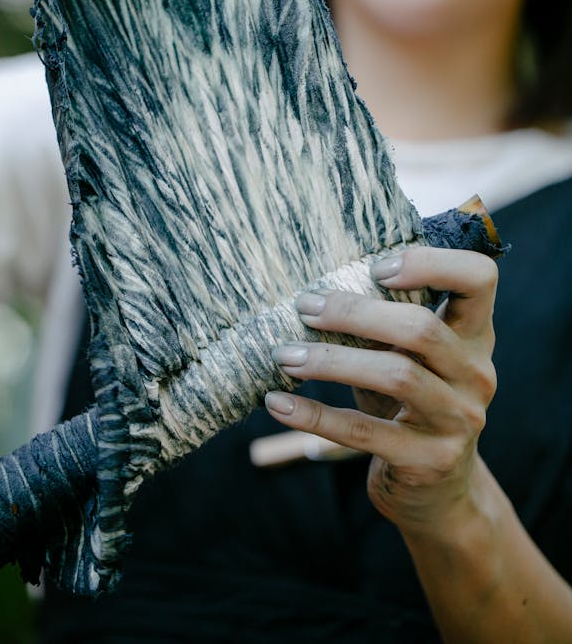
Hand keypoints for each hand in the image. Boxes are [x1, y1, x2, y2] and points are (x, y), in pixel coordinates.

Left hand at [265, 246, 497, 533]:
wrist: (438, 495)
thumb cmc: (410, 404)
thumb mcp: (411, 359)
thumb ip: (386, 322)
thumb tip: (311, 286)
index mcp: (474, 336)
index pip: (479, 278)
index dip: (433, 263)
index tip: (378, 267)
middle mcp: (475, 374)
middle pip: (421, 328)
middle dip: (354, 312)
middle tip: (304, 307)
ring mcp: (458, 420)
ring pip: (396, 375)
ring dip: (330, 361)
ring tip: (284, 355)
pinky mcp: (429, 462)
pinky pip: (364, 432)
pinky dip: (314, 415)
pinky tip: (278, 402)